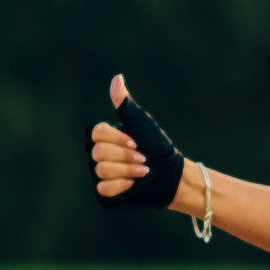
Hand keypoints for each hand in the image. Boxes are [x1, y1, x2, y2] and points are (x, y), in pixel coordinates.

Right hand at [89, 74, 149, 199]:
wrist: (171, 173)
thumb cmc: (157, 144)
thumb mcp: (140, 122)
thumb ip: (125, 102)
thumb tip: (117, 77)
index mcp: (104, 136)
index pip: (97, 133)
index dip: (117, 138)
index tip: (137, 142)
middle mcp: (98, 154)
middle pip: (98, 152)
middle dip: (126, 156)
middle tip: (144, 158)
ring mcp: (100, 173)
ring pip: (101, 170)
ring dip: (127, 170)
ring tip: (144, 170)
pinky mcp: (106, 192)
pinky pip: (102, 188)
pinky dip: (119, 186)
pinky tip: (132, 184)